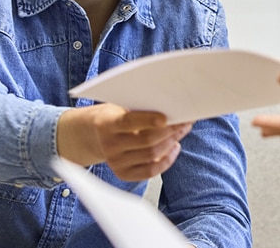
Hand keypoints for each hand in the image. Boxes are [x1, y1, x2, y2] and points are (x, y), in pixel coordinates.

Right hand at [58, 103, 192, 180]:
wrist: (94, 134)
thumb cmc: (116, 115)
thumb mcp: (121, 106)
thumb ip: (141, 108)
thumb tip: (174, 108)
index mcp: (106, 124)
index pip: (128, 122)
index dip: (148, 120)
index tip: (166, 117)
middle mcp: (109, 145)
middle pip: (146, 140)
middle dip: (170, 130)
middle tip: (186, 121)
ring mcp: (115, 162)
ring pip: (151, 155)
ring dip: (172, 142)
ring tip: (182, 131)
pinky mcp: (123, 174)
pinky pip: (150, 171)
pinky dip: (167, 160)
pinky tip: (174, 147)